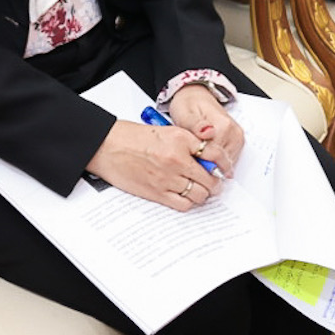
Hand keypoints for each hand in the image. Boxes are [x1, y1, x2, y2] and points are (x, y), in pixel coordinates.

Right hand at [86, 119, 225, 210]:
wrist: (108, 146)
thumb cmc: (133, 137)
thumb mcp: (167, 131)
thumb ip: (188, 142)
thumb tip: (207, 157)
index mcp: (181, 139)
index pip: (214, 153)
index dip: (224, 163)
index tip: (226, 169)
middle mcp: (177, 159)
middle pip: (210, 177)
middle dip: (216, 183)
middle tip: (216, 183)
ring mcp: (168, 178)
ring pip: (199, 193)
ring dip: (204, 194)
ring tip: (202, 192)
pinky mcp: (157, 193)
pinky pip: (183, 203)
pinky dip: (189, 202)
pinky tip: (187, 197)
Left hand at [164, 85, 244, 174]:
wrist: (195, 96)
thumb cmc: (188, 105)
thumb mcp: (185, 114)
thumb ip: (196, 125)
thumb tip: (207, 132)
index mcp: (223, 126)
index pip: (214, 158)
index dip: (199, 161)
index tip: (188, 156)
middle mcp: (234, 132)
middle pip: (221, 162)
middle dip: (205, 163)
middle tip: (192, 152)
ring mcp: (238, 138)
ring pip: (225, 164)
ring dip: (211, 162)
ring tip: (198, 150)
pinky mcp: (237, 141)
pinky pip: (228, 160)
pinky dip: (217, 160)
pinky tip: (206, 151)